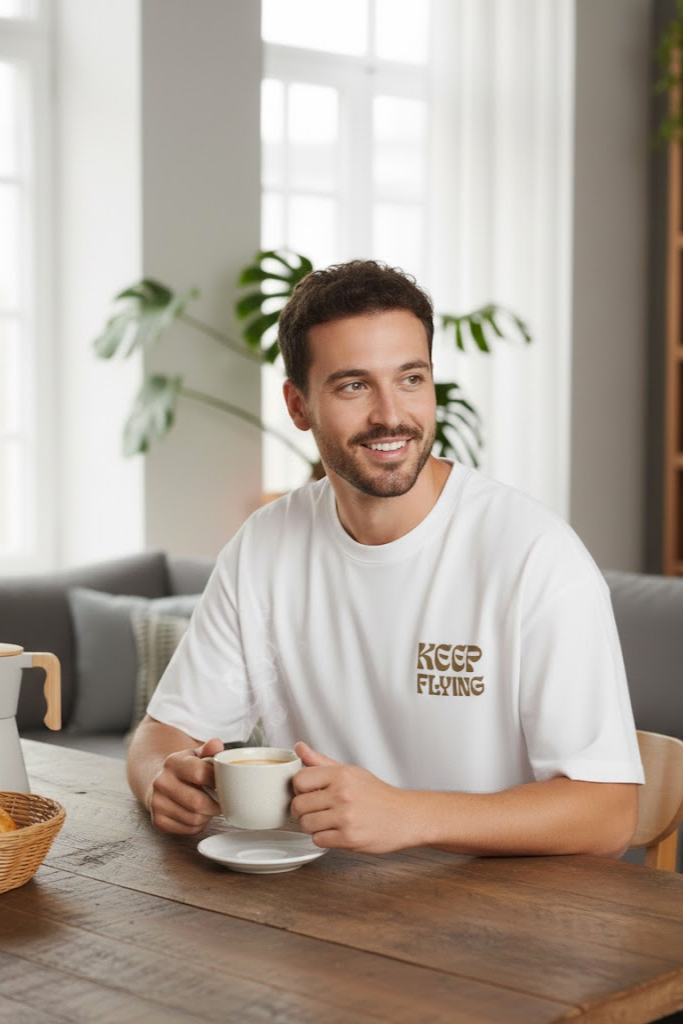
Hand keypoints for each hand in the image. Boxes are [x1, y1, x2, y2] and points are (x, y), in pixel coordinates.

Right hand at [148, 738, 222, 834]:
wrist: (160, 783)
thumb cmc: (186, 769)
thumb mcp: (197, 755)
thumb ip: (209, 750)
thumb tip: (218, 744)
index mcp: (173, 762)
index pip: (200, 774)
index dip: (217, 781)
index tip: (225, 784)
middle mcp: (161, 782)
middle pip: (198, 802)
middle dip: (216, 805)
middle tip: (223, 802)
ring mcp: (157, 803)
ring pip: (195, 818)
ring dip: (208, 815)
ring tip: (209, 806)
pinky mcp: (158, 821)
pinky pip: (188, 830)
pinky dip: (199, 825)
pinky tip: (198, 814)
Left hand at [291, 741, 412, 853]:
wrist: (405, 817)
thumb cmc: (378, 795)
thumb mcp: (351, 772)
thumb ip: (321, 761)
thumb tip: (299, 748)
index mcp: (341, 774)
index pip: (299, 780)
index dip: (298, 789)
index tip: (306, 792)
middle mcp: (342, 794)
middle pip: (298, 804)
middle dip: (302, 810)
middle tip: (314, 810)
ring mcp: (345, 817)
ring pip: (305, 824)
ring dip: (311, 826)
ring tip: (325, 821)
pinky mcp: (348, 838)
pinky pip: (318, 840)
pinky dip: (323, 838)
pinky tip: (335, 831)